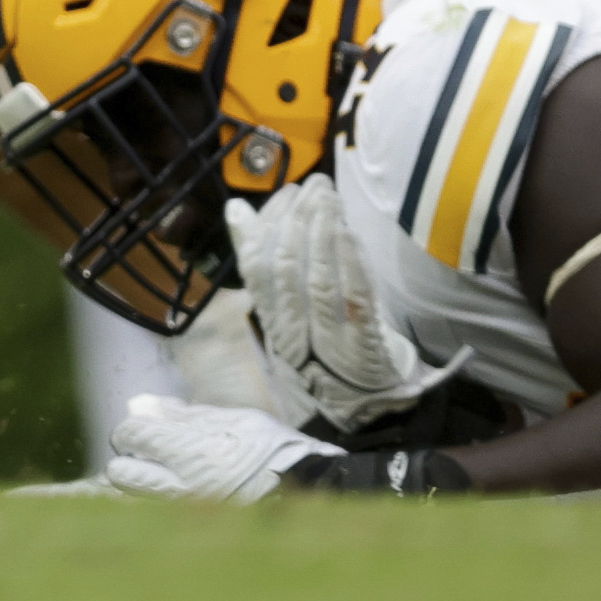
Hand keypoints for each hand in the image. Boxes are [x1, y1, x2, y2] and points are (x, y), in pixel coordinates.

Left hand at [103, 395, 338, 502]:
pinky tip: (172, 493)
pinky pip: (156, 515)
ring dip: (137, 484)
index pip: (131, 434)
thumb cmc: (269, 449)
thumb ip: (180, 415)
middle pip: (120, 473)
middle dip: (127, 459)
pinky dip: (154, 503)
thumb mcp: (228, 419)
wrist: (307, 491)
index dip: (133, 429)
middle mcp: (181, 485)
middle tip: (147, 455)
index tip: (145, 428)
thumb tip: (139, 406)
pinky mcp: (194, 530)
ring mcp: (187, 512)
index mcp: (189, 450)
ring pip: (134, 498)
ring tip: (161, 475)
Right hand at [227, 175, 448, 430]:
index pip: (257, 269)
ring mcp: (327, 343)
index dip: (267, 226)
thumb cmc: (323, 353)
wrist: (364, 415)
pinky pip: (353, 298)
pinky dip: (349, 259)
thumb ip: (265, 264)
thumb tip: (237, 210)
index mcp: (272, 324)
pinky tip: (348, 230)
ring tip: (328, 195)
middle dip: (298, 219)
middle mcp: (292, 334)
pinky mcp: (363, 349)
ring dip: (322, 230)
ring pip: (317, 279)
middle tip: (312, 184)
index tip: (285, 193)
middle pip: (286, 269)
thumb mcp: (289, 313)